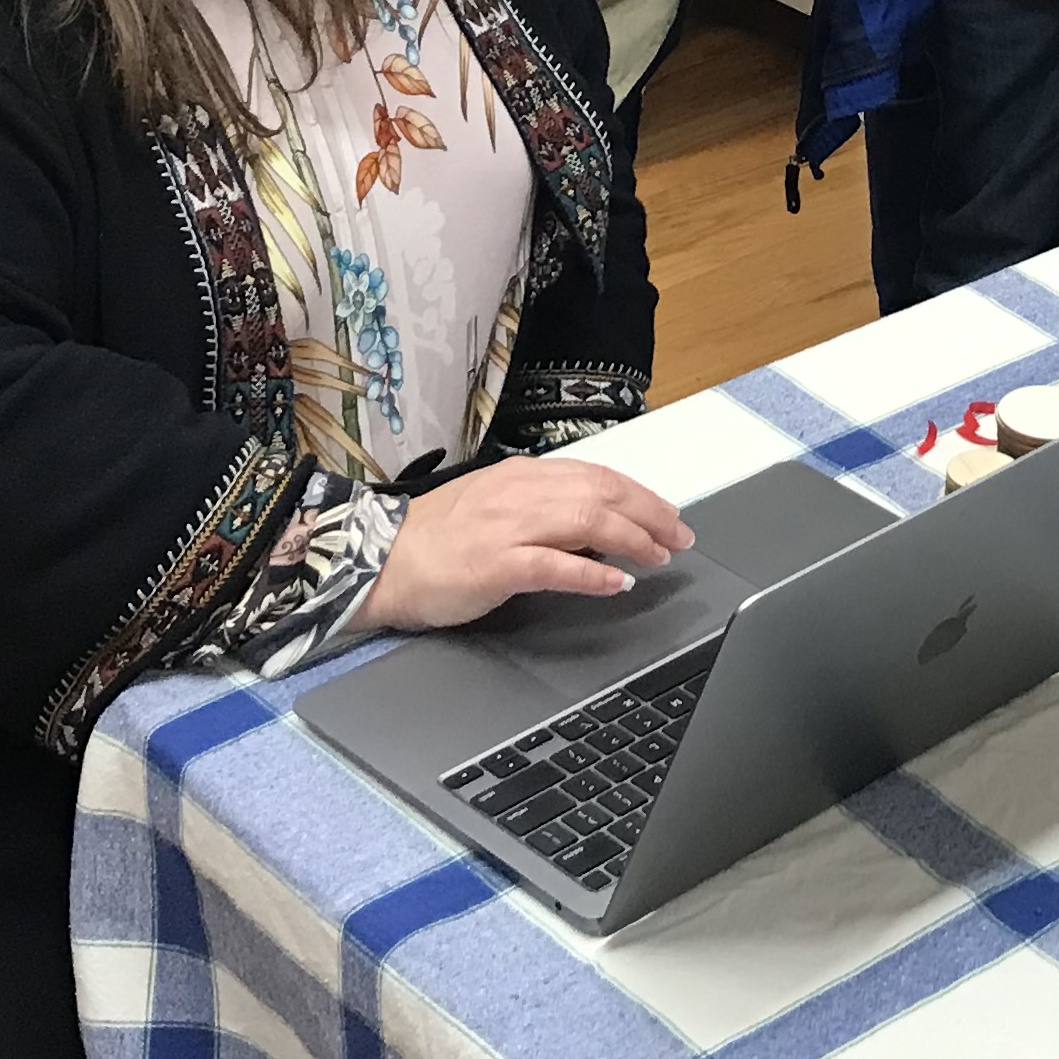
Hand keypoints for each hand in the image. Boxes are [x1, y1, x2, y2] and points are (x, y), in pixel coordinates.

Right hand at [367, 456, 692, 633]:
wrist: (379, 562)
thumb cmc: (436, 540)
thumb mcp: (496, 508)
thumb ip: (544, 510)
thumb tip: (597, 527)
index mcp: (522, 475)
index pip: (597, 475)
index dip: (641, 495)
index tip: (669, 514)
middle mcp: (520, 492)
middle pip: (602, 493)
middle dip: (650, 514)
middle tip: (680, 536)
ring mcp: (508, 527)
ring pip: (588, 520)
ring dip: (633, 539)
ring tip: (658, 556)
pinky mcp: (496, 564)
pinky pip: (556, 565)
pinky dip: (592, 573)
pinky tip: (616, 582)